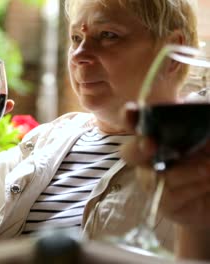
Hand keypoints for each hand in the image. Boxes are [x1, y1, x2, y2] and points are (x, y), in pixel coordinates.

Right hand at [120, 102, 209, 229]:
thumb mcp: (209, 129)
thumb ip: (198, 111)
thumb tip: (188, 102)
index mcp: (158, 134)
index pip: (135, 123)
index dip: (129, 117)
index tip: (131, 111)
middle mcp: (149, 157)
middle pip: (128, 153)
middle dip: (138, 147)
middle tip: (151, 143)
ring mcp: (153, 181)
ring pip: (154, 176)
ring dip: (185, 170)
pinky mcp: (164, 202)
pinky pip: (169, 194)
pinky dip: (193, 186)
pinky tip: (208, 182)